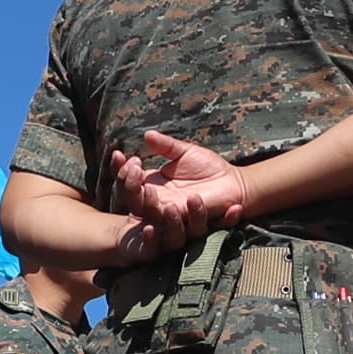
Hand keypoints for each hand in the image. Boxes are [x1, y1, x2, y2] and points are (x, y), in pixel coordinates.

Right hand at [112, 129, 248, 238]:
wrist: (233, 182)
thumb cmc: (209, 167)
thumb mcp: (184, 152)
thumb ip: (166, 145)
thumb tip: (146, 134)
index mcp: (155, 183)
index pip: (129, 179)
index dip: (121, 169)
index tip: (118, 154)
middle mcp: (158, 199)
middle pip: (132, 198)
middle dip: (128, 184)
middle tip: (134, 168)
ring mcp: (170, 211)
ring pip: (145, 211)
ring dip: (140, 197)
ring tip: (144, 182)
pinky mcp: (184, 218)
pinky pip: (168, 219)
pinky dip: (160, 209)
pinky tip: (159, 195)